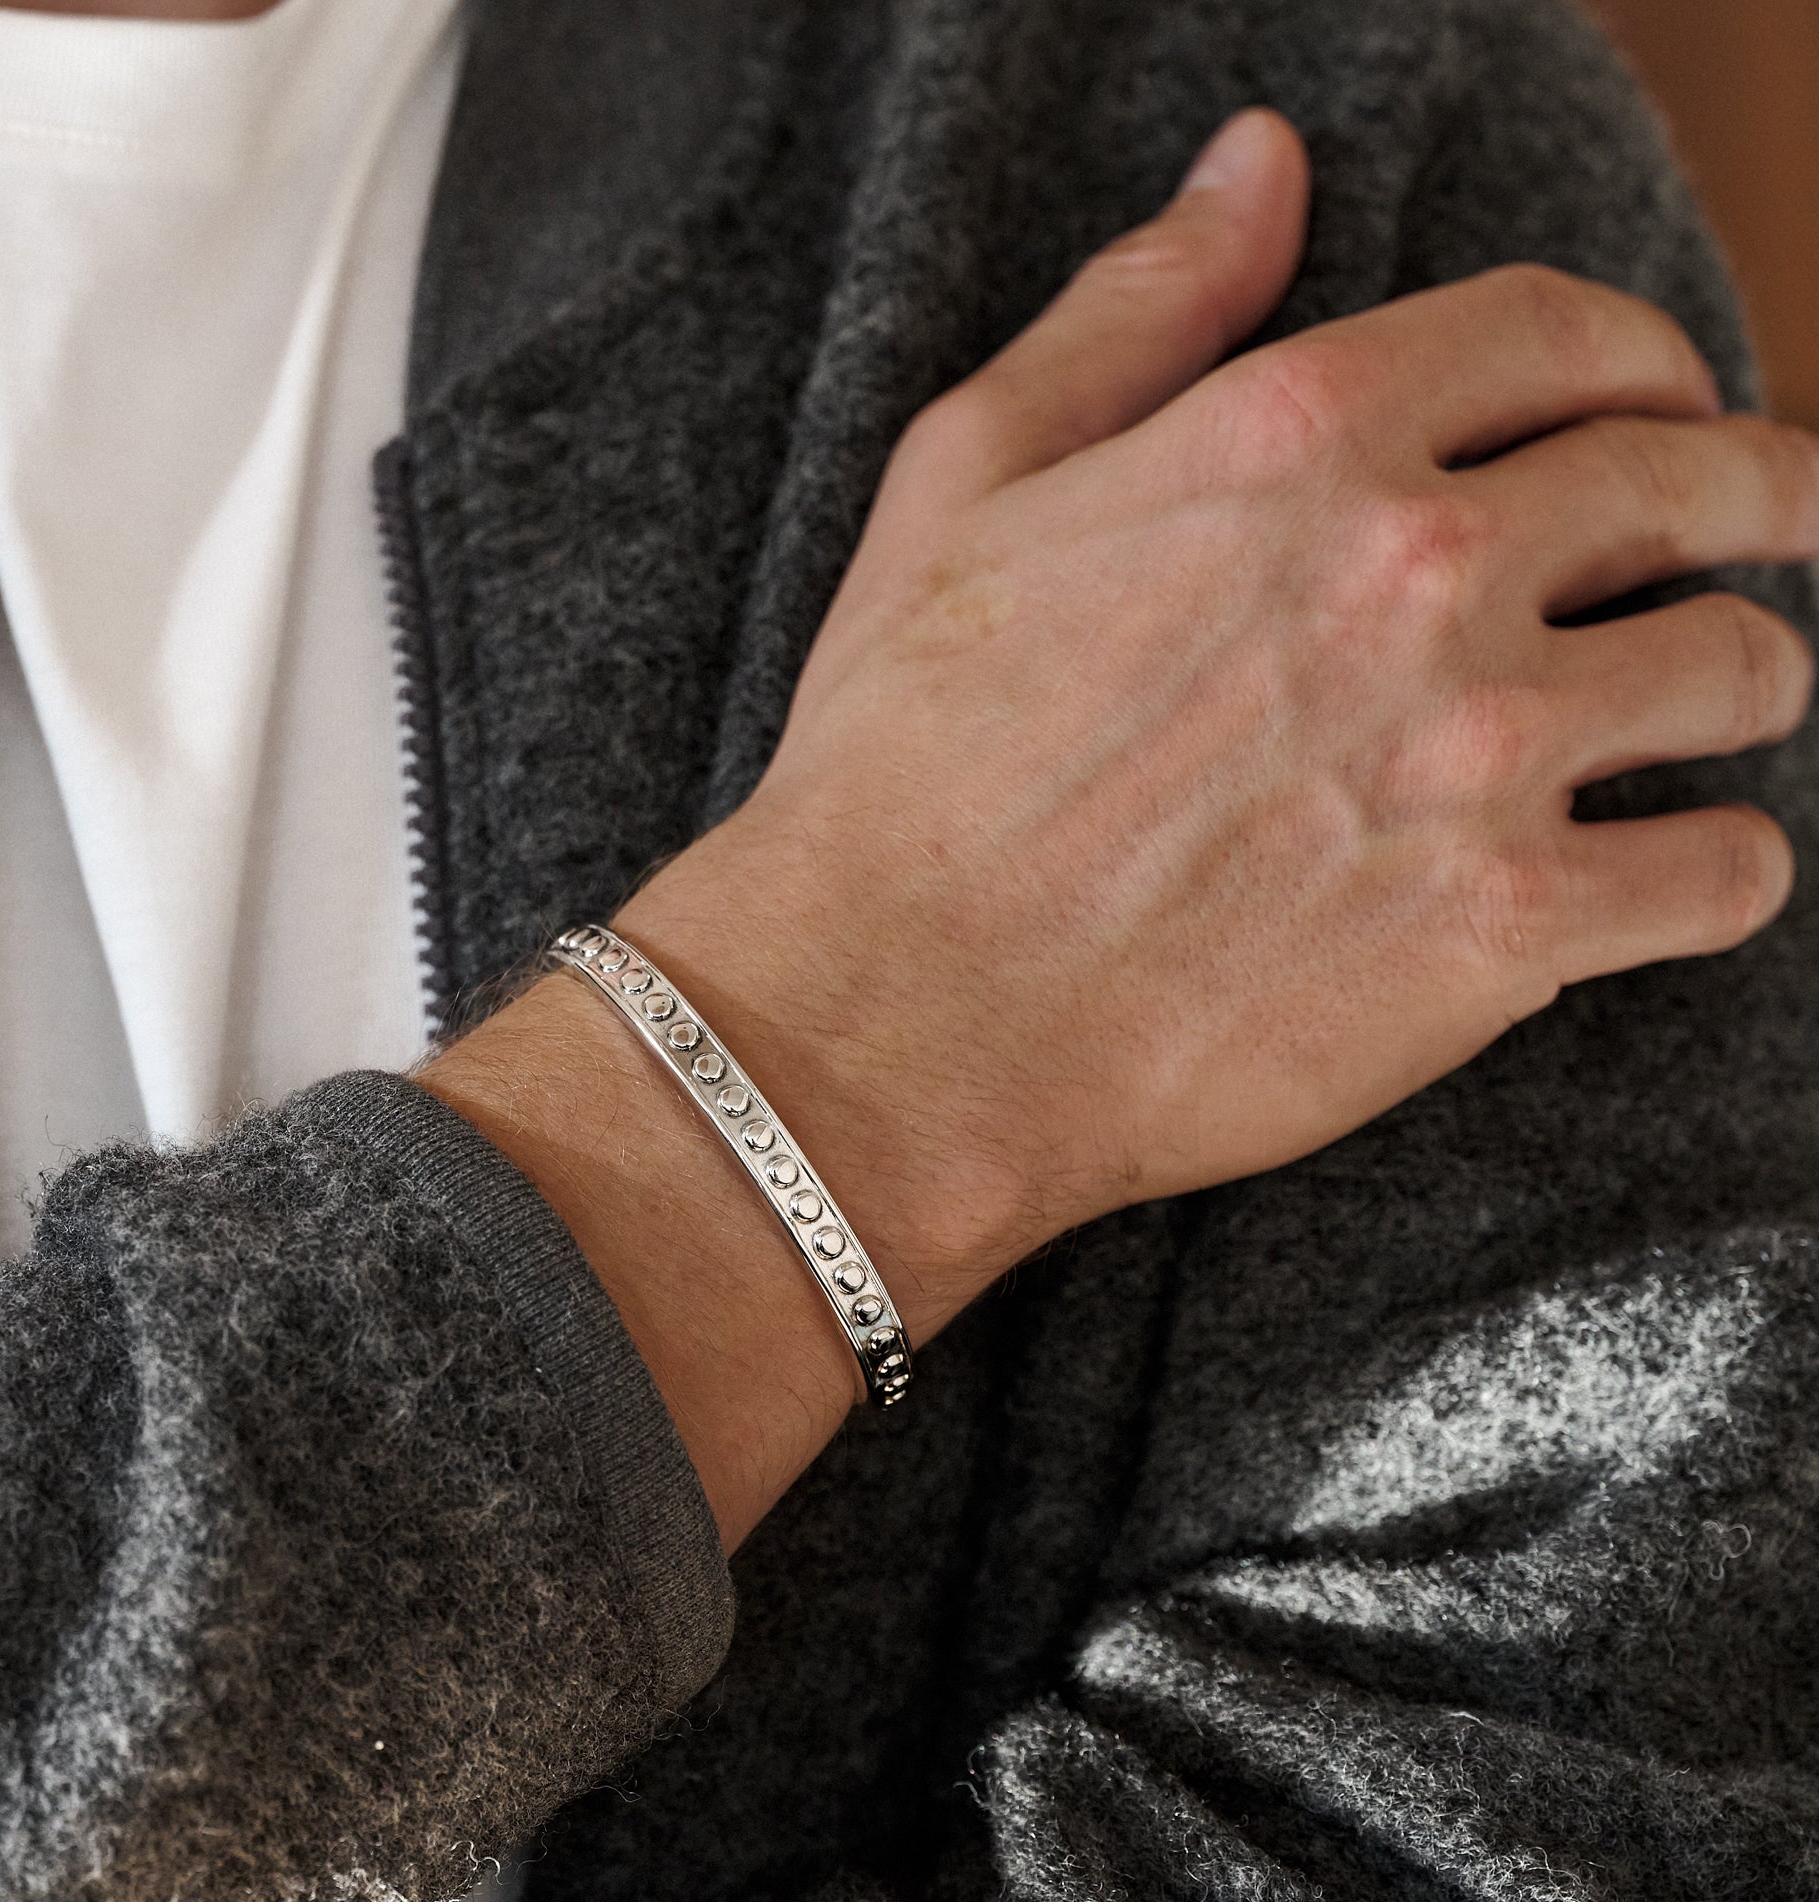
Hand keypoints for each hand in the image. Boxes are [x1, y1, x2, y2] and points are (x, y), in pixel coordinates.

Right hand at [621, 106, 1818, 1335]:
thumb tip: (1259, 163)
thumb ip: (1135, 313)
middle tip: (1775, 526)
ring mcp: (1475, 753)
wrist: (888, 1021)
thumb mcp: (968, 487)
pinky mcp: (1502, 933)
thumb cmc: (900, 767)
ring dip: (1745, 676)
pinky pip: (1723, 876)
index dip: (1643, 360)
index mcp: (1294, 437)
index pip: (1565, 333)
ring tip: (1715, 708)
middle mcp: (1416, 570)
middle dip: (1762, 492)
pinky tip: (1682, 872)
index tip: (1662, 405)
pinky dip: (1725, 870)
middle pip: (1701, 480)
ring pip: (1740, 669)